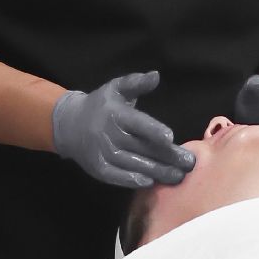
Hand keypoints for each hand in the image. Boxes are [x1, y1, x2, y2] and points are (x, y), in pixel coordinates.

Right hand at [52, 71, 195, 188]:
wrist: (70, 125)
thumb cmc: (101, 105)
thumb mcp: (117, 88)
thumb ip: (137, 83)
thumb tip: (156, 75)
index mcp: (116, 113)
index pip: (138, 123)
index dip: (153, 131)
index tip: (171, 138)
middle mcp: (109, 134)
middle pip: (141, 147)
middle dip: (166, 156)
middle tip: (188, 163)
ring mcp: (102, 153)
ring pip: (133, 164)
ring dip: (156, 172)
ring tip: (178, 176)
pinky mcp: (98, 168)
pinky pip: (117, 177)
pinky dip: (132, 180)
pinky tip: (150, 182)